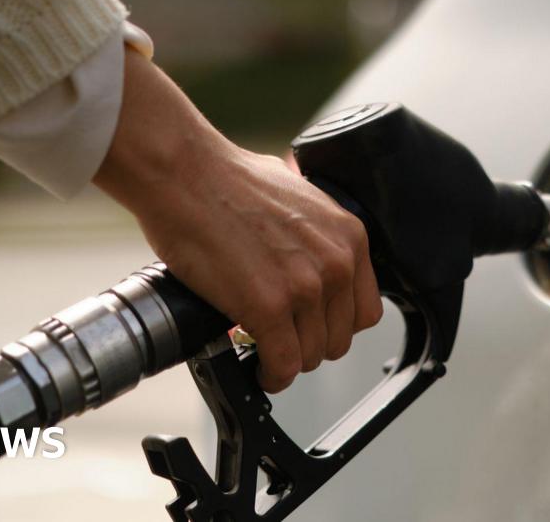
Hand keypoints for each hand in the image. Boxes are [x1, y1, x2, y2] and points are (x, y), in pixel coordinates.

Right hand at [94, 47, 383, 391]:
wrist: (185, 174)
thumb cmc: (226, 177)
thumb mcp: (297, 195)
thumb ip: (314, 231)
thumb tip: (307, 252)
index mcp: (349, 236)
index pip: (364, 311)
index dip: (333, 324)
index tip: (311, 326)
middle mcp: (336, 263)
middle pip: (338, 338)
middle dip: (306, 343)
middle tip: (279, 338)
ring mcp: (304, 288)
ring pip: (309, 356)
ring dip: (286, 360)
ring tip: (263, 351)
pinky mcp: (268, 307)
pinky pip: (282, 365)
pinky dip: (270, 375)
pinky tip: (258, 369)